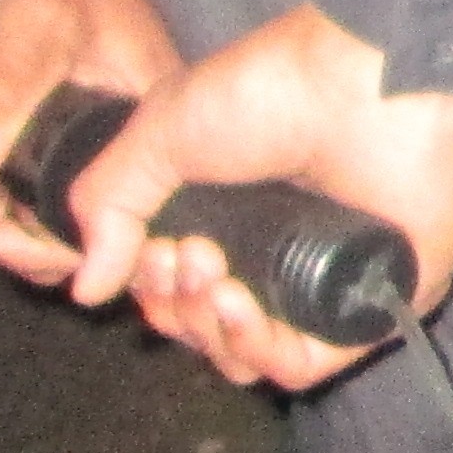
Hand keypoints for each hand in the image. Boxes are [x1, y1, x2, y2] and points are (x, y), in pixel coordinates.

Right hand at [73, 7, 452, 393]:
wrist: (361, 86)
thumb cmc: (269, 90)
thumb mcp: (159, 132)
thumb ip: (110, 206)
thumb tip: (86, 288)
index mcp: (233, 211)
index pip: (175, 288)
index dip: (150, 286)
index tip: (150, 252)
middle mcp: (278, 250)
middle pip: (202, 326)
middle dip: (173, 304)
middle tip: (185, 255)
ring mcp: (325, 280)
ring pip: (245, 354)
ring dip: (207, 328)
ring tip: (211, 274)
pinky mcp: (366, 303)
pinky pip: (302, 365)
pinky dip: (256, 350)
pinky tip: (237, 308)